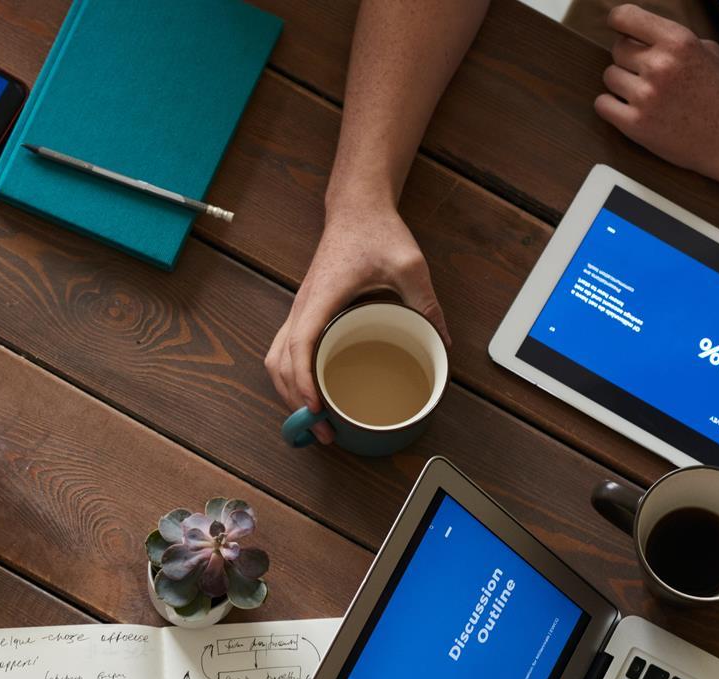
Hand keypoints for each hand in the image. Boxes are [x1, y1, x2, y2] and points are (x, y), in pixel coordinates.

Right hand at [266, 203, 447, 443]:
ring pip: (275, 358)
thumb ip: (427, 303)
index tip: (315, 408)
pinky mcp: (304, 312)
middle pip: (279, 362)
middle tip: (322, 431)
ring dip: (286, 392)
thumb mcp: (410, 265)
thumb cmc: (376, 231)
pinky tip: (309, 393)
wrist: (357, 208)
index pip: (300, 345)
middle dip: (293, 401)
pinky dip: (289, 376)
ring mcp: (299, 310)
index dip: (303, 381)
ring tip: (312, 419)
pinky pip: (284, 350)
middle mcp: (302, 307)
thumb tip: (443, 341)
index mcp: (321, 298)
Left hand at [592, 6, 718, 186]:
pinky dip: (612, 106)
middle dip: (629, 59)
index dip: (619, 21)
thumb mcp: (709, 52)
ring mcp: (645, 96)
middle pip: (617, 49)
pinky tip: (631, 109)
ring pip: (609, 76)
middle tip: (648, 73)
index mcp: (679, 41)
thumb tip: (641, 33)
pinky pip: (602, 104)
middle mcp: (659, 65)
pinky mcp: (634, 124)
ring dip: (623, 84)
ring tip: (647, 94)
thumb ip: (674, 40)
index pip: (626, 17)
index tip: (619, 27)